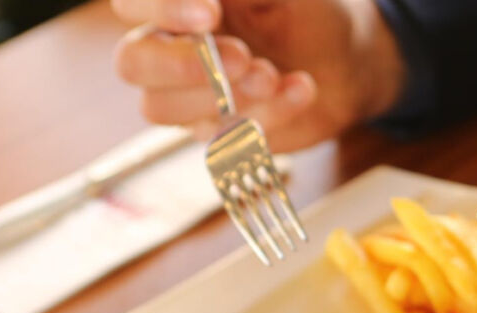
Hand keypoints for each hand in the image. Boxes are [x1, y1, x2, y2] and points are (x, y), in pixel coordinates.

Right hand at [110, 0, 404, 148]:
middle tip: (244, 59)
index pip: (131, 4)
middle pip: (132, 63)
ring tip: (275, 74)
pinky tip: (301, 88)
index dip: (162, 9)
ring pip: (165, 110)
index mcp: (177, 4)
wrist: (346, 60)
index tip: (212, 13)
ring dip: (226, 96)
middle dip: (186, 66)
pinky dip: (267, 115)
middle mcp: (170, 46)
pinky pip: (220, 136)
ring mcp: (188, 94)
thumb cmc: (308, 12)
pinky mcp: (216, 130)